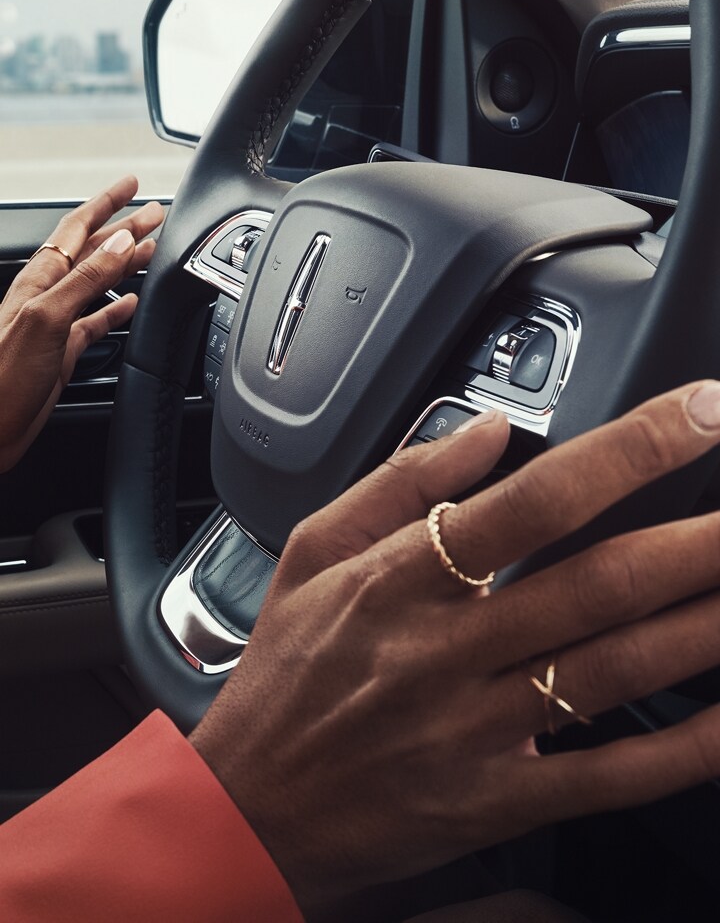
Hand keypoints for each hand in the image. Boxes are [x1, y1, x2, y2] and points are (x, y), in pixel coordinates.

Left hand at [0, 175, 162, 471]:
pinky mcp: (61, 352)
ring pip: (96, 282)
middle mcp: (48, 296)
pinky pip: (95, 321)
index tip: (131, 185)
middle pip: (93, 251)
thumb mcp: (47, 318)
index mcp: (41, 280)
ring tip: (149, 248)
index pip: (78, 228)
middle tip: (154, 213)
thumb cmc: (2, 377)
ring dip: (123, 263)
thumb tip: (120, 242)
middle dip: (124, 228)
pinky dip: (115, 308)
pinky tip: (128, 302)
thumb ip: (85, 279)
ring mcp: (55, 324)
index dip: (106, 204)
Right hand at [191, 382, 719, 918]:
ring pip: (615, 669)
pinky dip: (681, 748)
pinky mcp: (496, 799)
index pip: (533, 500)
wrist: (248, 807)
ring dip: (702, 624)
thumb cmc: (282, 674)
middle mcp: (445, 650)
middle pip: (594, 583)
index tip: (695, 416)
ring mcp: (475, 729)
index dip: (627, 452)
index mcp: (400, 578)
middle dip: (696, 539)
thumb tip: (487, 430)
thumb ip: (398, 482)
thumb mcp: (312, 553)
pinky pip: (606, 775)